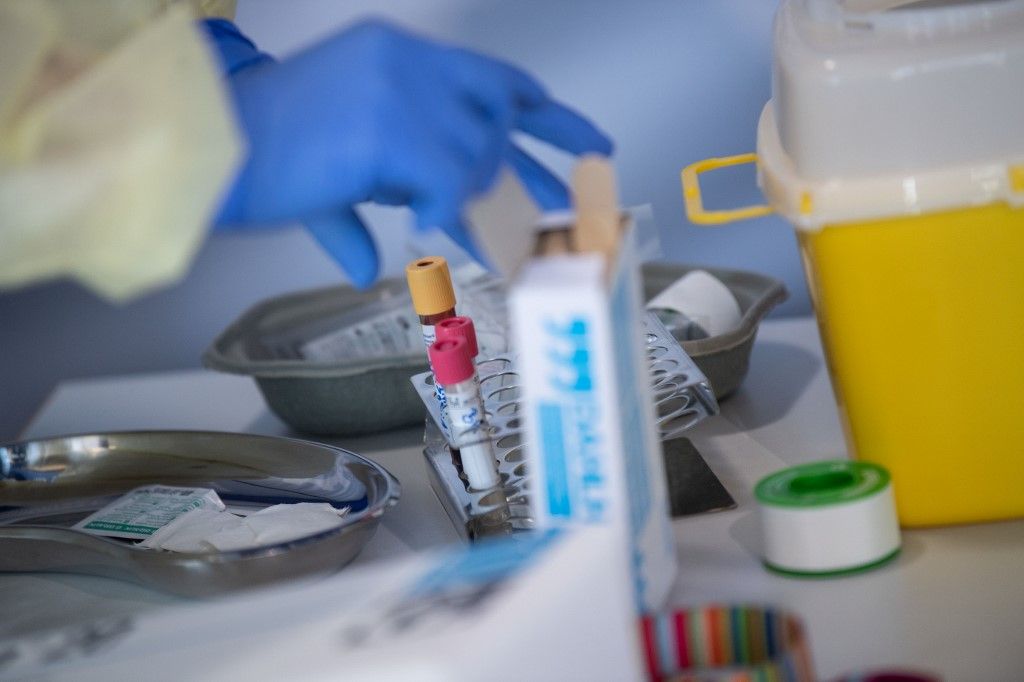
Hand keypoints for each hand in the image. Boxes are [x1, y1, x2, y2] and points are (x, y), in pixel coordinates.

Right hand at [209, 19, 612, 286]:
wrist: (208, 149)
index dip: (545, 112)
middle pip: (502, 111)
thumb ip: (369, 200)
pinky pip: (449, 185)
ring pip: (476, 156)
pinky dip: (446, 217)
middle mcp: (406, 62)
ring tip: (486, 234)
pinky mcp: (389, 130)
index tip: (585, 139)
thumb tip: (373, 258)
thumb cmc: (259, 158)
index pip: (492, 77)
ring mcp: (399, 91)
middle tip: (584, 193)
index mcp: (396, 54)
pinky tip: (424, 229)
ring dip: (482, 203)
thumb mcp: (336, 166)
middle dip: (548, 157)